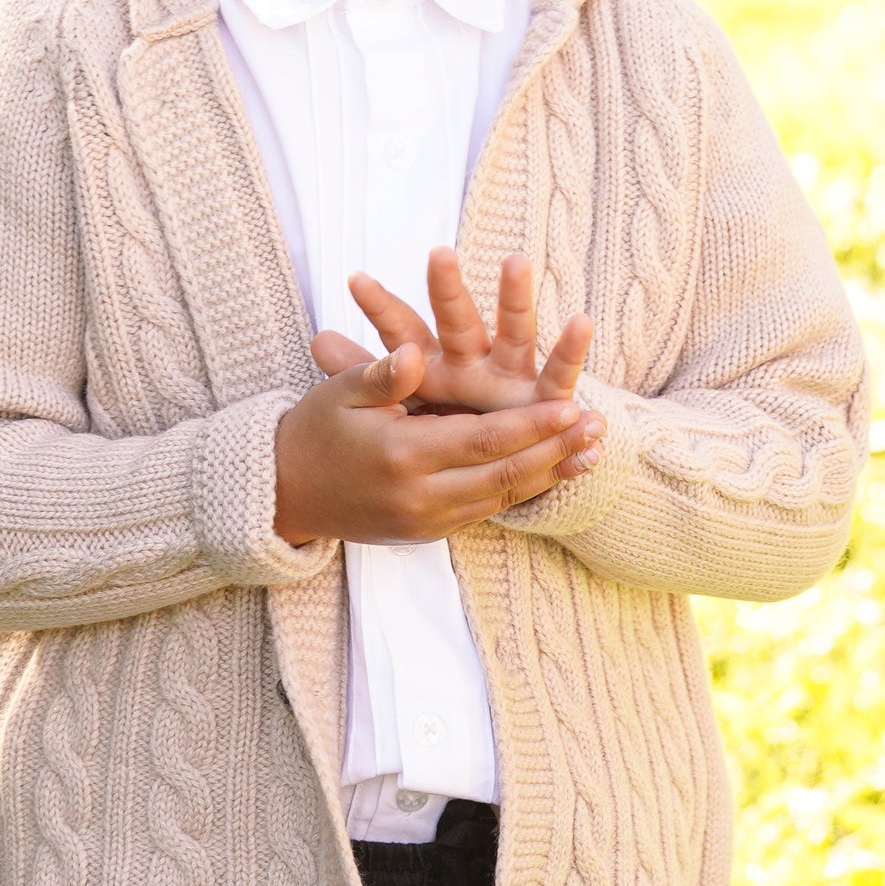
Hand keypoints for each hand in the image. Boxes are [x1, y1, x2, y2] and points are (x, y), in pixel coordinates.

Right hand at [274, 327, 601, 544]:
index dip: (531, 426)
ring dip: (549, 473)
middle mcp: (420, 496)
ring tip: (591, 450)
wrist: (285, 493)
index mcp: (400, 456)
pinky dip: (525, 491)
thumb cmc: (316, 429)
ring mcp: (427, 521)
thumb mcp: (341, 392)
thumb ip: (381, 373)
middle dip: (555, 451)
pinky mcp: (430, 533)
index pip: (483, 441)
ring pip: (502, 499)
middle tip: (598, 427)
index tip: (572, 407)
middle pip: (504, 475)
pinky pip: (488, 511)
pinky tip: (554, 471)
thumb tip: (410, 352)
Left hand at [314, 251, 592, 418]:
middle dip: (447, 289)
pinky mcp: (543, 394)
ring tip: (516, 262)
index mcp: (434, 363)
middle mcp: (472, 359)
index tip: (354, 279)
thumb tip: (317, 341)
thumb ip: (368, 373)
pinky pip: (559, 371)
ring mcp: (510, 372)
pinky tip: (580, 322)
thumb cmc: (449, 421)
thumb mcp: (404, 400)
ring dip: (514, 297)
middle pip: (456, 320)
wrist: (503, 455)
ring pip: (512, 330)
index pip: (403, 330)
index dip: (381, 307)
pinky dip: (570, 349)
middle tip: (437, 254)